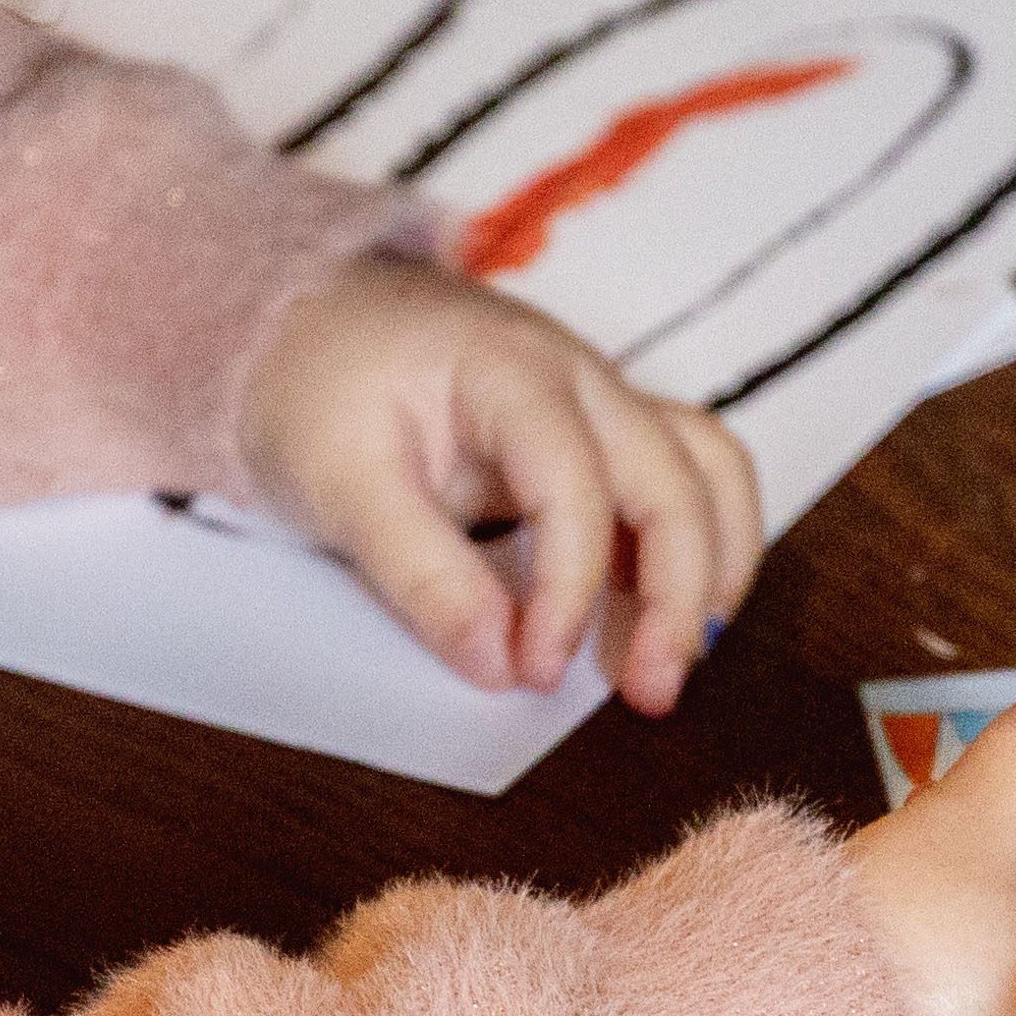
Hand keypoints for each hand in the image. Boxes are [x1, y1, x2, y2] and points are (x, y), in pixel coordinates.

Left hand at [241, 253, 764, 713]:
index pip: (575, 484)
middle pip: (676, 476)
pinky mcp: (600, 429)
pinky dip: (700, 541)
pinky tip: (670, 611)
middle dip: (679, 593)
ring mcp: (600, 398)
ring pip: (710, 466)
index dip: (568, 589)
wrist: (301, 322)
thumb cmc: (313, 387)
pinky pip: (688, 472)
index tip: (533, 668)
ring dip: (715, 563)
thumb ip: (420, 575)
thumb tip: (497, 664)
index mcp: (511, 370)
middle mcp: (580, 375)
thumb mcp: (338, 484)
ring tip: (684, 656)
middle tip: (649, 692)